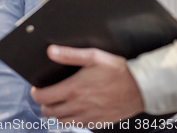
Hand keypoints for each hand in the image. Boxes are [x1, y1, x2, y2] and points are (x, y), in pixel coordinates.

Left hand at [30, 45, 144, 125]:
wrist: (141, 87)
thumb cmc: (117, 70)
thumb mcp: (93, 56)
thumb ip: (69, 55)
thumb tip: (50, 51)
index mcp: (74, 90)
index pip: (43, 98)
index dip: (35, 93)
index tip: (37, 88)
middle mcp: (78, 106)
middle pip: (49, 113)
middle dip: (44, 104)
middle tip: (48, 95)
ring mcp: (88, 117)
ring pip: (61, 122)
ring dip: (57, 113)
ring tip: (61, 102)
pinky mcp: (98, 123)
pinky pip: (78, 126)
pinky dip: (73, 119)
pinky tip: (77, 108)